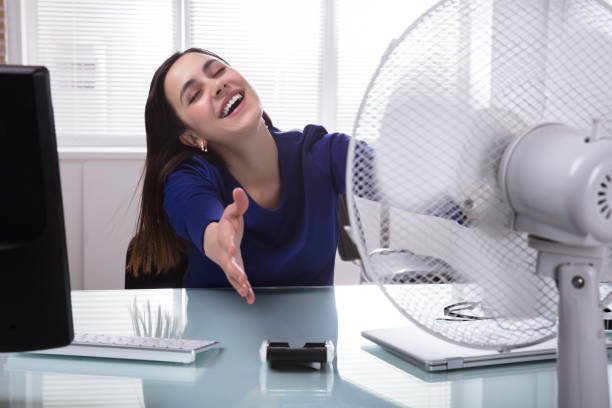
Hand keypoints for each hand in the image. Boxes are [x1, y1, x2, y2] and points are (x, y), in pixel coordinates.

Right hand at [204, 188, 254, 303]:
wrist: (215, 240)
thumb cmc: (226, 225)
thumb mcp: (232, 212)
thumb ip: (239, 204)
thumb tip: (239, 190)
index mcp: (224, 238)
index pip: (226, 241)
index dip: (229, 245)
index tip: (232, 249)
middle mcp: (224, 254)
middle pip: (228, 264)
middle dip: (234, 271)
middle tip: (241, 278)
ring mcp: (228, 265)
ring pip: (232, 277)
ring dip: (239, 285)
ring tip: (246, 292)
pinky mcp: (234, 272)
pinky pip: (238, 283)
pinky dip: (244, 291)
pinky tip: (250, 299)